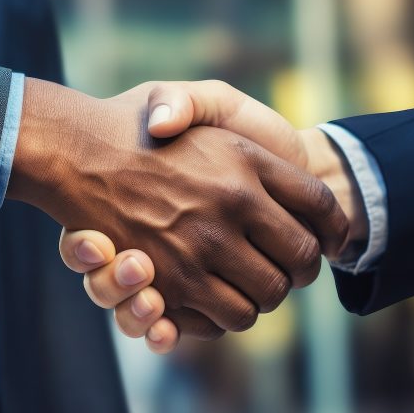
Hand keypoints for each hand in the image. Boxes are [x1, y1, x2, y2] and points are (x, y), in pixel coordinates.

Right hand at [54, 80, 349, 349]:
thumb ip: (246, 122)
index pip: (321, 206)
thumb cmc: (138, 121)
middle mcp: (229, 203)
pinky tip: (219, 295)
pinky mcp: (169, 282)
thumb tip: (272, 153)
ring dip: (263, 296)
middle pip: (301, 261)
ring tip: (250, 283)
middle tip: (288, 267)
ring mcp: (199, 246)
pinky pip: (224, 316)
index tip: (331, 239)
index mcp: (244, 158)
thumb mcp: (193, 96)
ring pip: (264, 298)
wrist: (78, 148)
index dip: (335, 228)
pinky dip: (228, 314)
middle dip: (300, 270)